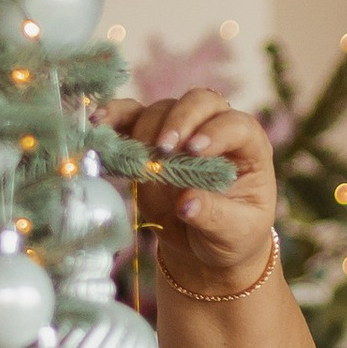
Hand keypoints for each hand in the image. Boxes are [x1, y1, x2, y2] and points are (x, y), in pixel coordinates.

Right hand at [101, 89, 277, 285]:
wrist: (205, 246)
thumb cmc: (231, 236)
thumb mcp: (234, 233)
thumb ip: (214, 216)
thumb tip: (186, 203)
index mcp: (247, 146)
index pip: (235, 125)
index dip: (215, 132)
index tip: (194, 151)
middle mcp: (214, 128)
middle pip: (199, 102)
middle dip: (178, 121)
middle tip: (164, 149)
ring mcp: (180, 130)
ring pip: (161, 110)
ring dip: (145, 131)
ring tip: (136, 161)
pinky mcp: (149, 140)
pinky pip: (130, 117)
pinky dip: (114, 118)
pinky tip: (99, 124)